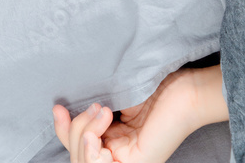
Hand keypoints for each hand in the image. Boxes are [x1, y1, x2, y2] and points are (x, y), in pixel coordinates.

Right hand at [53, 67, 196, 162]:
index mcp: (113, 144)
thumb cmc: (157, 89)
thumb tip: (61, 109)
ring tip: (104, 111)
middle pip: (75, 156)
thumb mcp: (114, 101)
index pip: (77, 147)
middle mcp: (117, 158)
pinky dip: (91, 146)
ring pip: (83, 162)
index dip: (62, 130)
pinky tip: (103, 126)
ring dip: (85, 133)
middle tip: (97, 106)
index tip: (57, 107)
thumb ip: (92, 111)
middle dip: (76, 129)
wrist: (187, 91)